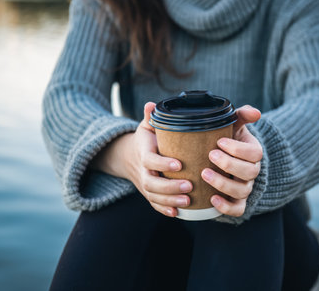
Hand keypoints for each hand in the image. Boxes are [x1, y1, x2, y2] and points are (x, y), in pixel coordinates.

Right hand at [91, 102, 191, 216]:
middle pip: (152, 183)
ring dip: (170, 200)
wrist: (129, 156)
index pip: (150, 160)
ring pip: (154, 196)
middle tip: (189, 186)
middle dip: (169, 187)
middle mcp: (143, 171)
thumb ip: (150, 117)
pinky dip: (164, 210)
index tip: (179, 164)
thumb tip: (151, 104)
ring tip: (188, 201)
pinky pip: (154, 204)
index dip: (162, 163)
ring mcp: (145, 184)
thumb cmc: (145, 140)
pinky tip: (178, 213)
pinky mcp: (149, 193)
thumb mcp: (147, 126)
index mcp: (143, 153)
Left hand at [201, 105, 262, 216]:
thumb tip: (256, 112)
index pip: (254, 153)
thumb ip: (242, 115)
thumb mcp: (235, 126)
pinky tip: (211, 199)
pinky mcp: (237, 202)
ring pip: (242, 191)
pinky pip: (237, 209)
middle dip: (229, 164)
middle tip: (209, 155)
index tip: (219, 141)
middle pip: (249, 173)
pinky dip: (226, 207)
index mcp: (253, 154)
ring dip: (223, 183)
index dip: (238, 149)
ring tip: (204, 174)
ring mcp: (245, 188)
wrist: (223, 159)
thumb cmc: (228, 140)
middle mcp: (252, 172)